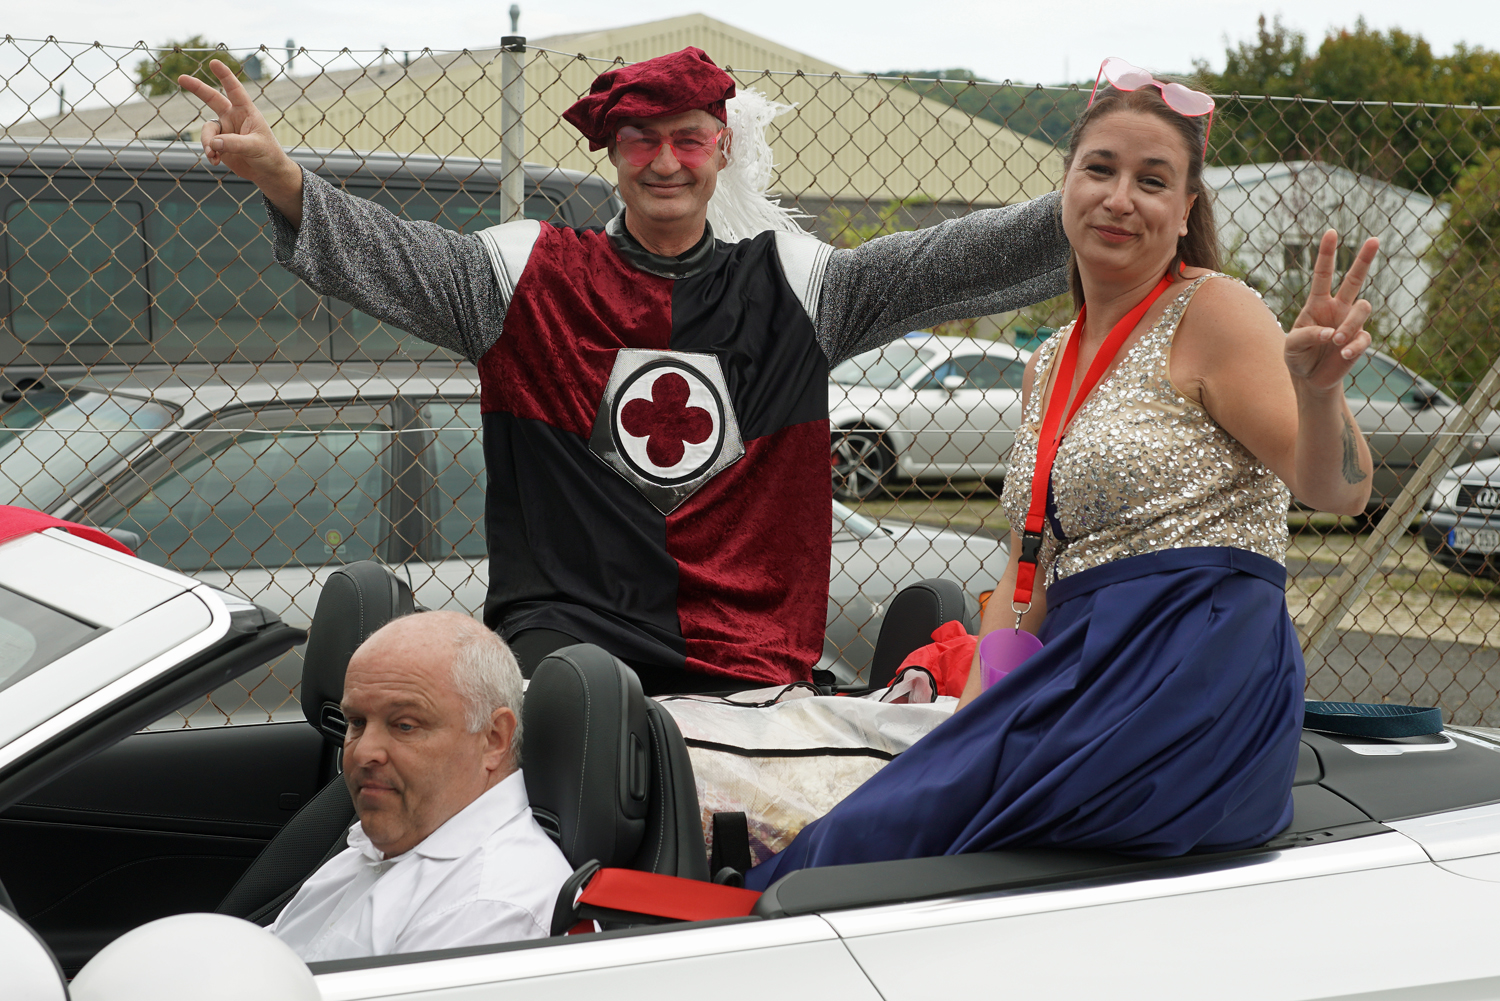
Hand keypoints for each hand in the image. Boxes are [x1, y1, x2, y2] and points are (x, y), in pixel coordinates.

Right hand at [179, 59, 302, 215]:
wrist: (267, 173)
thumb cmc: (269, 155)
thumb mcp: (255, 148)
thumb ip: (234, 144)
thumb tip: (213, 143)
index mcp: (246, 111)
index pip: (235, 90)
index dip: (225, 76)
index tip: (214, 62)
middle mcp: (233, 117)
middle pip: (212, 98)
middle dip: (197, 88)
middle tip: (181, 78)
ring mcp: (225, 130)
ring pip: (207, 130)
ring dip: (208, 142)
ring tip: (214, 155)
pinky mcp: (220, 144)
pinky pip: (208, 144)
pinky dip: (209, 153)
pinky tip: (215, 161)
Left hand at [1284, 230, 1380, 392]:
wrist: (1310, 379)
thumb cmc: (1298, 356)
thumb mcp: (1292, 346)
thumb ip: (1307, 336)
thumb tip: (1332, 333)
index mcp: (1317, 303)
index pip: (1323, 274)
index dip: (1327, 254)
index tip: (1331, 232)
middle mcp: (1337, 308)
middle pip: (1355, 279)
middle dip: (1364, 259)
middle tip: (1374, 239)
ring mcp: (1351, 323)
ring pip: (1362, 309)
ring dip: (1350, 324)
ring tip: (1336, 341)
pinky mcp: (1359, 340)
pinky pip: (1363, 337)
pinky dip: (1353, 346)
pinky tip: (1342, 354)